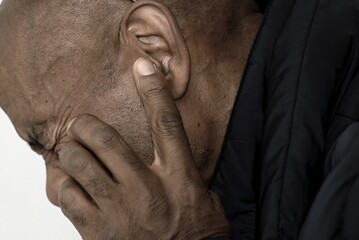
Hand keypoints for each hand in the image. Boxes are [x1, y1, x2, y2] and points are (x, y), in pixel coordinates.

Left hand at [57, 58, 230, 239]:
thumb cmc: (196, 237)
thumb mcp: (204, 199)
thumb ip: (183, 172)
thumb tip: (170, 151)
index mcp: (178, 177)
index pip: (166, 124)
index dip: (154, 91)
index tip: (143, 66)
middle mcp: (148, 189)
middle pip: (105, 139)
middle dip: (86, 126)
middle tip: (82, 126)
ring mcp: (120, 211)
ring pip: (79, 163)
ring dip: (71, 153)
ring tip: (73, 154)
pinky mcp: (97, 232)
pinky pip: (67, 196)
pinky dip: (63, 184)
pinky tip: (71, 185)